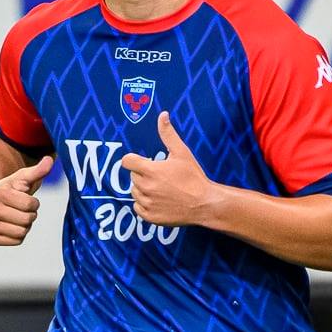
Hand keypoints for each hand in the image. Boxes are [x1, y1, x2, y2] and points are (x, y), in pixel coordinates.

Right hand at [0, 156, 53, 245]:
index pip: (29, 205)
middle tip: (22, 209)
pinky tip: (11, 225)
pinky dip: (18, 235)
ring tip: (16, 216)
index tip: (26, 199)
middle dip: (30, 214)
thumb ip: (37, 170)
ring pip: (22, 232)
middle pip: (26, 220)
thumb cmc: (8, 188)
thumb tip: (50, 160)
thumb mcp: (22, 178)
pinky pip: (16, 241)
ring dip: (25, 225)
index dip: (33, 202)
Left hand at [121, 112, 216, 227]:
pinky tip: (159, 201)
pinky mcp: (149, 216)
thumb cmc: (193, 177)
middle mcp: (146, 187)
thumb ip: (168, 134)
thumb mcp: (182, 153)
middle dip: (143, 175)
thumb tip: (162, 115)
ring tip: (162, 189)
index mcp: (150, 170)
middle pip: (133, 177)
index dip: (134, 160)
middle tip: (161, 177)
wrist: (204, 204)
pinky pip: (138, 207)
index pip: (127, 162)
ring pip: (135, 192)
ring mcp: (147, 203)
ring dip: (143, 189)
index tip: (142, 162)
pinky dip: (145, 204)